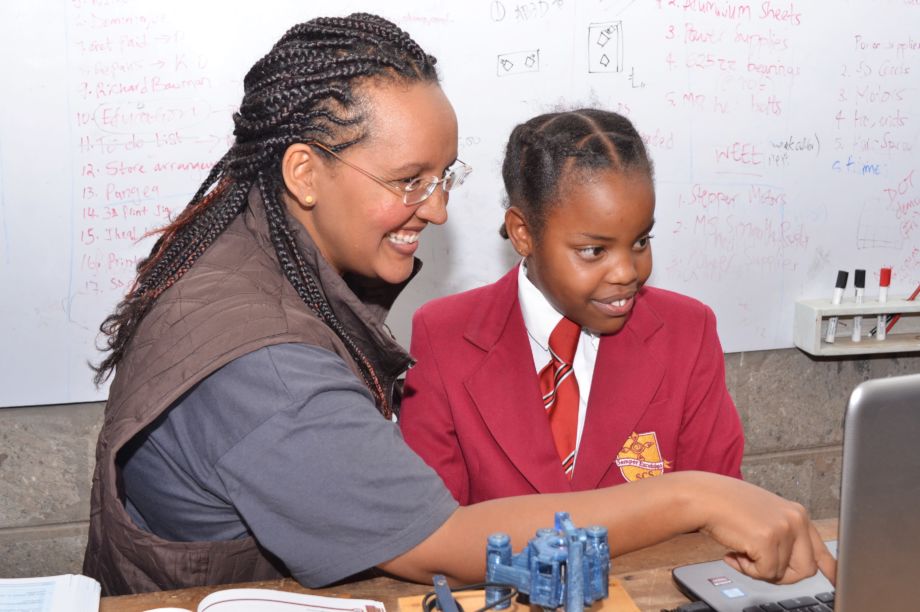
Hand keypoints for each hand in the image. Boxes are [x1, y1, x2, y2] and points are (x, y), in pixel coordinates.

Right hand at [690, 472, 836, 584]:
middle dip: (781, 575)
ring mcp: (784, 529)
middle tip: (757, 565)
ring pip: (782, 574)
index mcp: (797, 514)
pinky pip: (764, 573)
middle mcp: (796, 520)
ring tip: (740, 552)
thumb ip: (783, 537)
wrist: (704, 497)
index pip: (821, 550)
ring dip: (758, 570)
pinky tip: (734, 552)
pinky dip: (746, 569)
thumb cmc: (727, 506)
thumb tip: (797, 567)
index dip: (831, 571)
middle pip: (806, 569)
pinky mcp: (768, 540)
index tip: (836, 582)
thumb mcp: (764, 518)